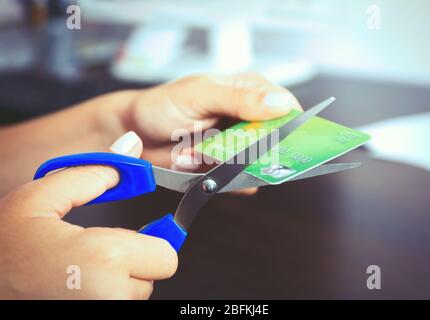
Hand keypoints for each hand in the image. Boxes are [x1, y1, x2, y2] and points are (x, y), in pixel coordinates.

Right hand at [0, 133, 176, 298]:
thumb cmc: (2, 250)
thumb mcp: (37, 198)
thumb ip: (86, 175)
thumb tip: (123, 161)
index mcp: (104, 260)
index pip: (167, 255)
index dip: (152, 241)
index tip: (134, 235)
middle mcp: (110, 297)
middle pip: (154, 276)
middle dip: (136, 261)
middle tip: (102, 253)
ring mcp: (103, 314)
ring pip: (136, 294)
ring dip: (120, 281)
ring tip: (84, 271)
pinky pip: (120, 304)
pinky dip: (108, 294)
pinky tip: (81, 285)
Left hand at [102, 73, 301, 193]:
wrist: (133, 133)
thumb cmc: (162, 105)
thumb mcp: (200, 95)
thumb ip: (239, 99)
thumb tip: (281, 103)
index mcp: (247, 92)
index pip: (284, 106)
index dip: (293, 124)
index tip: (291, 141)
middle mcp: (246, 119)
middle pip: (276, 140)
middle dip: (257, 150)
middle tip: (229, 149)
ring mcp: (236, 146)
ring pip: (256, 164)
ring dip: (230, 165)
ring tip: (198, 152)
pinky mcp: (224, 168)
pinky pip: (238, 181)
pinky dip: (225, 181)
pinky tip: (204, 170)